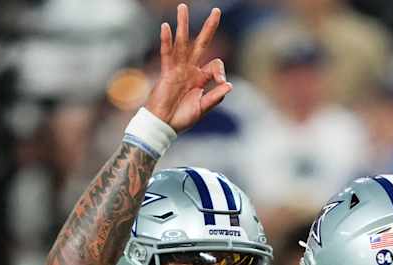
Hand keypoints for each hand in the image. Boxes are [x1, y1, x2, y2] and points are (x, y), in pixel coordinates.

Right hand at [145, 4, 230, 132]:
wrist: (164, 125)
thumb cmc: (182, 118)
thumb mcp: (202, 108)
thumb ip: (215, 97)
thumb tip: (229, 85)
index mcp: (201, 78)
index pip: (215, 64)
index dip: (220, 70)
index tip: (220, 81)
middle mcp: (190, 70)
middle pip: (201, 44)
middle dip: (209, 28)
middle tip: (216, 10)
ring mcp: (178, 69)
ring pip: (182, 43)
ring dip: (183, 25)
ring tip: (183, 7)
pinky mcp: (167, 73)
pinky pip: (167, 53)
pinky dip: (166, 40)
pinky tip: (167, 26)